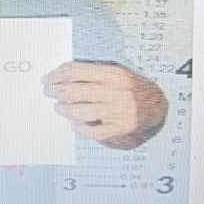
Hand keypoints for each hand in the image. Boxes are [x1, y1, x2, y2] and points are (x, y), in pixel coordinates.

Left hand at [42, 61, 167, 148]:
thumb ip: (92, 73)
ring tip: (59, 107)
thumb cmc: (131, 87)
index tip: (47, 78)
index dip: (56, 75)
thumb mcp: (115, 72)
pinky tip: (74, 123)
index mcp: (112, 74)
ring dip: (63, 109)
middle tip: (48, 92)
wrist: (156, 105)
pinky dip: (78, 128)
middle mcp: (114, 92)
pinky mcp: (117, 129)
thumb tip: (61, 77)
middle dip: (55, 92)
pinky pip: (90, 131)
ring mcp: (116, 112)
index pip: (75, 72)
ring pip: (78, 112)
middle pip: (73, 92)